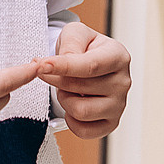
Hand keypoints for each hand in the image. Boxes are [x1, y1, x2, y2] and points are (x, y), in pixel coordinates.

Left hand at [37, 22, 129, 138]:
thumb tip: (65, 62)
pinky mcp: (111, 123)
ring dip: (64, 100)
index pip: (89, 66)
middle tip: (49, 73)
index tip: (40, 65)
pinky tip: (71, 104)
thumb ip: (72, 43)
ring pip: (81, 111)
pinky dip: (71, 120)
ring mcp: (119, 105)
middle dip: (56, 80)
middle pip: (80, 88)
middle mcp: (123, 82)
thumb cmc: (83, 47)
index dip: (63, 66)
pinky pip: (84, 131)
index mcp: (118, 56)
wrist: (88, 62)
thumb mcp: (76, 33)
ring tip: (65, 89)